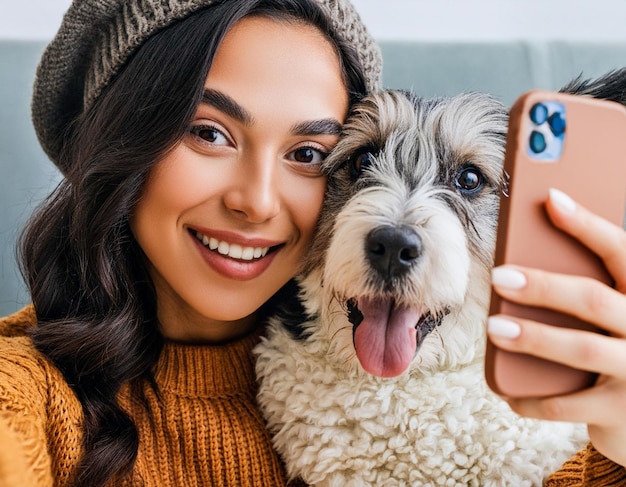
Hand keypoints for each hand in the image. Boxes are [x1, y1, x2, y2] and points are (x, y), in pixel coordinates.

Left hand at [487, 188, 625, 466]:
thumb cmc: (619, 347)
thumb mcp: (615, 312)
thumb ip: (586, 288)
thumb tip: (521, 264)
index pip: (620, 251)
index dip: (586, 225)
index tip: (551, 199)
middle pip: (594, 300)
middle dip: (543, 286)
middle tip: (499, 276)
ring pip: (582, 349)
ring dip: (533, 337)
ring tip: (494, 328)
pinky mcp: (622, 412)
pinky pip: (568, 405)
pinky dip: (532, 399)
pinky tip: (505, 392)